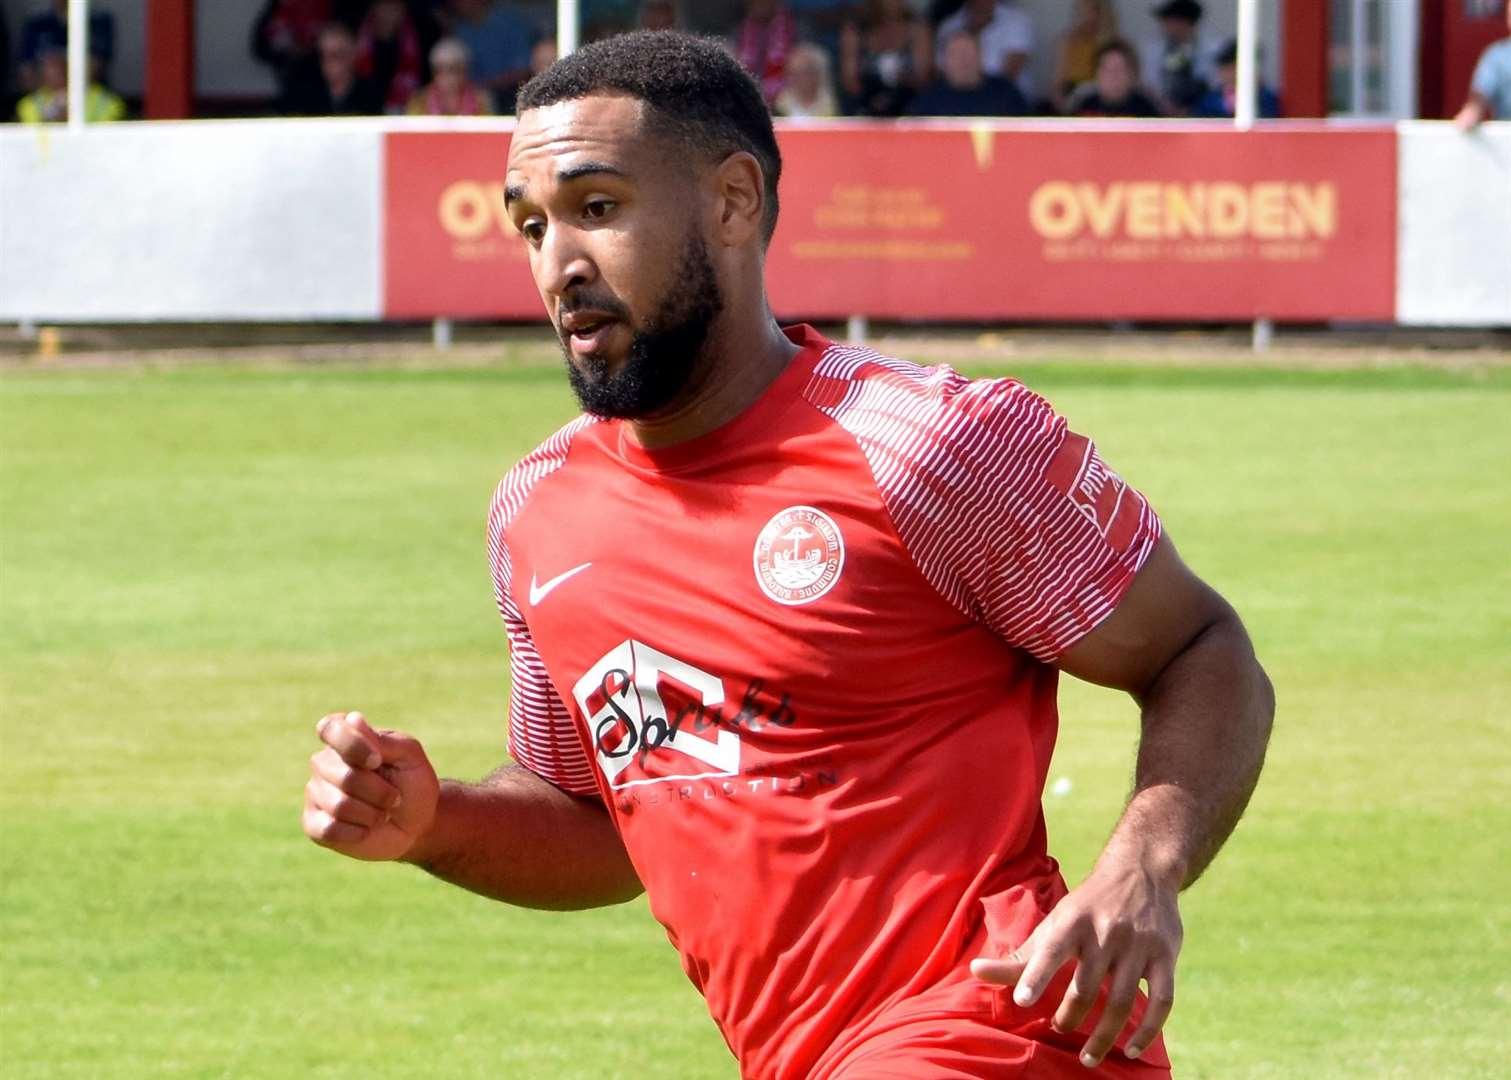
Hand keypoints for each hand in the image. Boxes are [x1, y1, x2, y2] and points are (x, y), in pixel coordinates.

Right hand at [302, 711, 439, 862]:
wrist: (416, 825)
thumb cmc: (413, 783)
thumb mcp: (409, 756)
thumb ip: (383, 740)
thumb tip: (353, 719)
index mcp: (345, 738)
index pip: (330, 729)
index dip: (353, 745)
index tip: (377, 760)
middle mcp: (325, 762)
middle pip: (344, 776)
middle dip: (379, 791)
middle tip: (395, 798)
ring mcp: (316, 793)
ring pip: (339, 805)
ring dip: (373, 813)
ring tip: (383, 814)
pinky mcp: (314, 824)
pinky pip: (329, 829)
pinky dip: (358, 832)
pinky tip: (367, 829)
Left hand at [971, 858, 1180, 1067]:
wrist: (1141, 871)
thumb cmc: (1087, 906)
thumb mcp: (1055, 922)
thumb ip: (1020, 955)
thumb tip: (975, 972)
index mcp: (1073, 920)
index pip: (1052, 949)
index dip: (1037, 975)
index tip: (1022, 1001)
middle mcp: (1106, 931)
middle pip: (1086, 986)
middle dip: (1069, 1015)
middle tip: (1058, 1028)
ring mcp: (1139, 944)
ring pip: (1122, 1000)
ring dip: (1104, 1035)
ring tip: (1087, 1056)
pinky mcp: (1166, 955)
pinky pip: (1162, 1001)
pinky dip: (1147, 1030)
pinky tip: (1131, 1049)